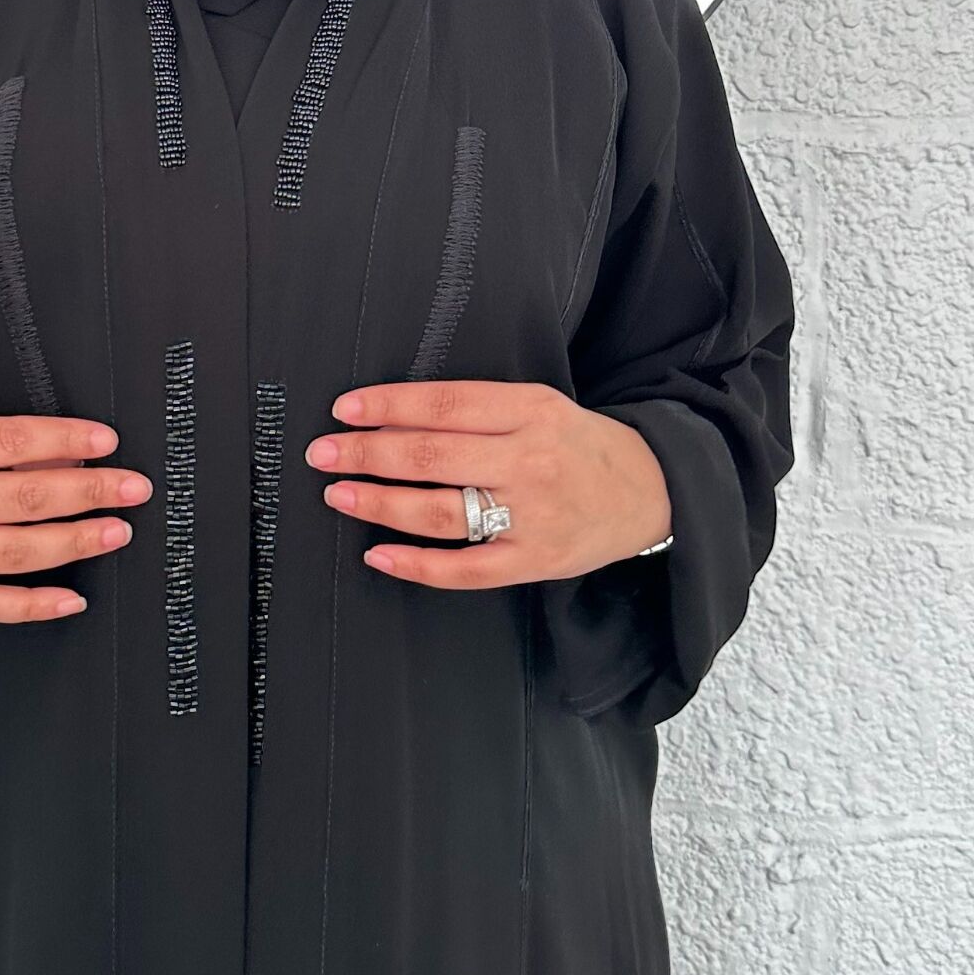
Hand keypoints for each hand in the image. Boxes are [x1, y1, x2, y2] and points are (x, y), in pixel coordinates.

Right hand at [0, 404, 151, 622]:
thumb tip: (58, 452)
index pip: (10, 443)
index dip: (64, 441)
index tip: (107, 442)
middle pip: (23, 499)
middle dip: (88, 491)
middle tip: (134, 487)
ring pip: (16, 553)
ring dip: (75, 542)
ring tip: (118, 530)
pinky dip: (34, 606)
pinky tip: (74, 599)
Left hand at [306, 378, 671, 590]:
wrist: (651, 490)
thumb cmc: (578, 443)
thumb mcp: (537, 405)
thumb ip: (476, 409)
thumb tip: (392, 416)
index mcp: (529, 411)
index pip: (443, 405)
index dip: (387, 406)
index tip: (344, 410)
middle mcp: (529, 460)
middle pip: (432, 455)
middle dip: (366, 453)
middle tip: (323, 452)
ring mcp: (531, 515)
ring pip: (439, 511)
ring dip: (379, 503)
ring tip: (338, 494)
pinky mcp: (534, 560)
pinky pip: (465, 570)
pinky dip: (416, 565)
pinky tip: (378, 554)